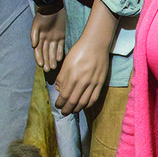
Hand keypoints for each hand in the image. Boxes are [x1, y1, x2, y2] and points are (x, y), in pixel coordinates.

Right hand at [31, 8, 65, 71]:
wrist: (53, 6)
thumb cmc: (43, 15)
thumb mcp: (36, 24)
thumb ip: (34, 35)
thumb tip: (33, 46)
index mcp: (39, 37)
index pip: (38, 50)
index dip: (39, 57)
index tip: (41, 65)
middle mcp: (45, 39)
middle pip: (46, 53)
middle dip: (46, 61)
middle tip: (48, 70)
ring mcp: (53, 38)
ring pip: (52, 51)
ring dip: (52, 59)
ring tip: (53, 67)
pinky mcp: (61, 35)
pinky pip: (60, 46)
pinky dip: (59, 52)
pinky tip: (59, 59)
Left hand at [54, 0, 118, 114]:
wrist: (96, 44)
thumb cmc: (79, 51)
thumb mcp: (66, 62)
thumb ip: (62, 77)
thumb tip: (59, 89)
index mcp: (72, 76)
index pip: (64, 95)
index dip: (60, 103)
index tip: (57, 106)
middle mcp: (82, 82)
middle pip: (74, 101)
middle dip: (67, 109)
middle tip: (64, 112)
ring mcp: (92, 83)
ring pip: (84, 102)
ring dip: (77, 109)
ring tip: (73, 111)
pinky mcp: (100, 82)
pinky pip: (94, 98)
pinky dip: (88, 105)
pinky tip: (84, 106)